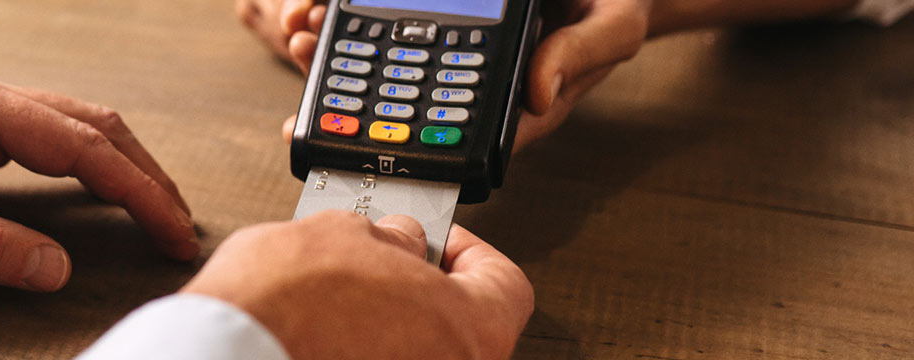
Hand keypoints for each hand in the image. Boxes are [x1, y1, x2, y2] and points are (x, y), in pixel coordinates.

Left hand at [0, 69, 197, 291]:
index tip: (170, 230)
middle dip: (143, 173)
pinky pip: (37, 134)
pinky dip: (80, 161)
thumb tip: (50, 266)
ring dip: (117, 164)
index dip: (136, 190)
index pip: (80, 143)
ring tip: (150, 209)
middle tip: (176, 226)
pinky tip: (90, 187)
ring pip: (67, 123)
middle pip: (89, 123)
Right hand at [182, 211, 532, 358]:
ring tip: (338, 297)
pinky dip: (358, 350)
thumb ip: (387, 237)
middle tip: (381, 262)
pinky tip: (322, 330)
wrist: (222, 357)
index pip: (504, 285)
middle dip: (419, 287)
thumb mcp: (341, 235)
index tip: (434, 239)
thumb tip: (395, 239)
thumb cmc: (282, 308)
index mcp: (472, 332)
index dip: (469, 251)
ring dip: (385, 323)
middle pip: (458, 324)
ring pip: (415, 351)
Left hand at [250, 0, 652, 149]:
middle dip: (336, 79)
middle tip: (299, 43)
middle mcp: (466, 90)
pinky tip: (320, 8)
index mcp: (503, 107)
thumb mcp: (613, 28)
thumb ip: (577, 58)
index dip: (383, 135)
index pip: (438, 134)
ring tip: (298, 25)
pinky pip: (391, 30)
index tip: (340, 117)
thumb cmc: (615, 6)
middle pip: (388, 98)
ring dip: (333, 46)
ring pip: (379, 63)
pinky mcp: (441, 31)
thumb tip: (537, 96)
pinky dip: (352, 17)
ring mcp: (450, 61)